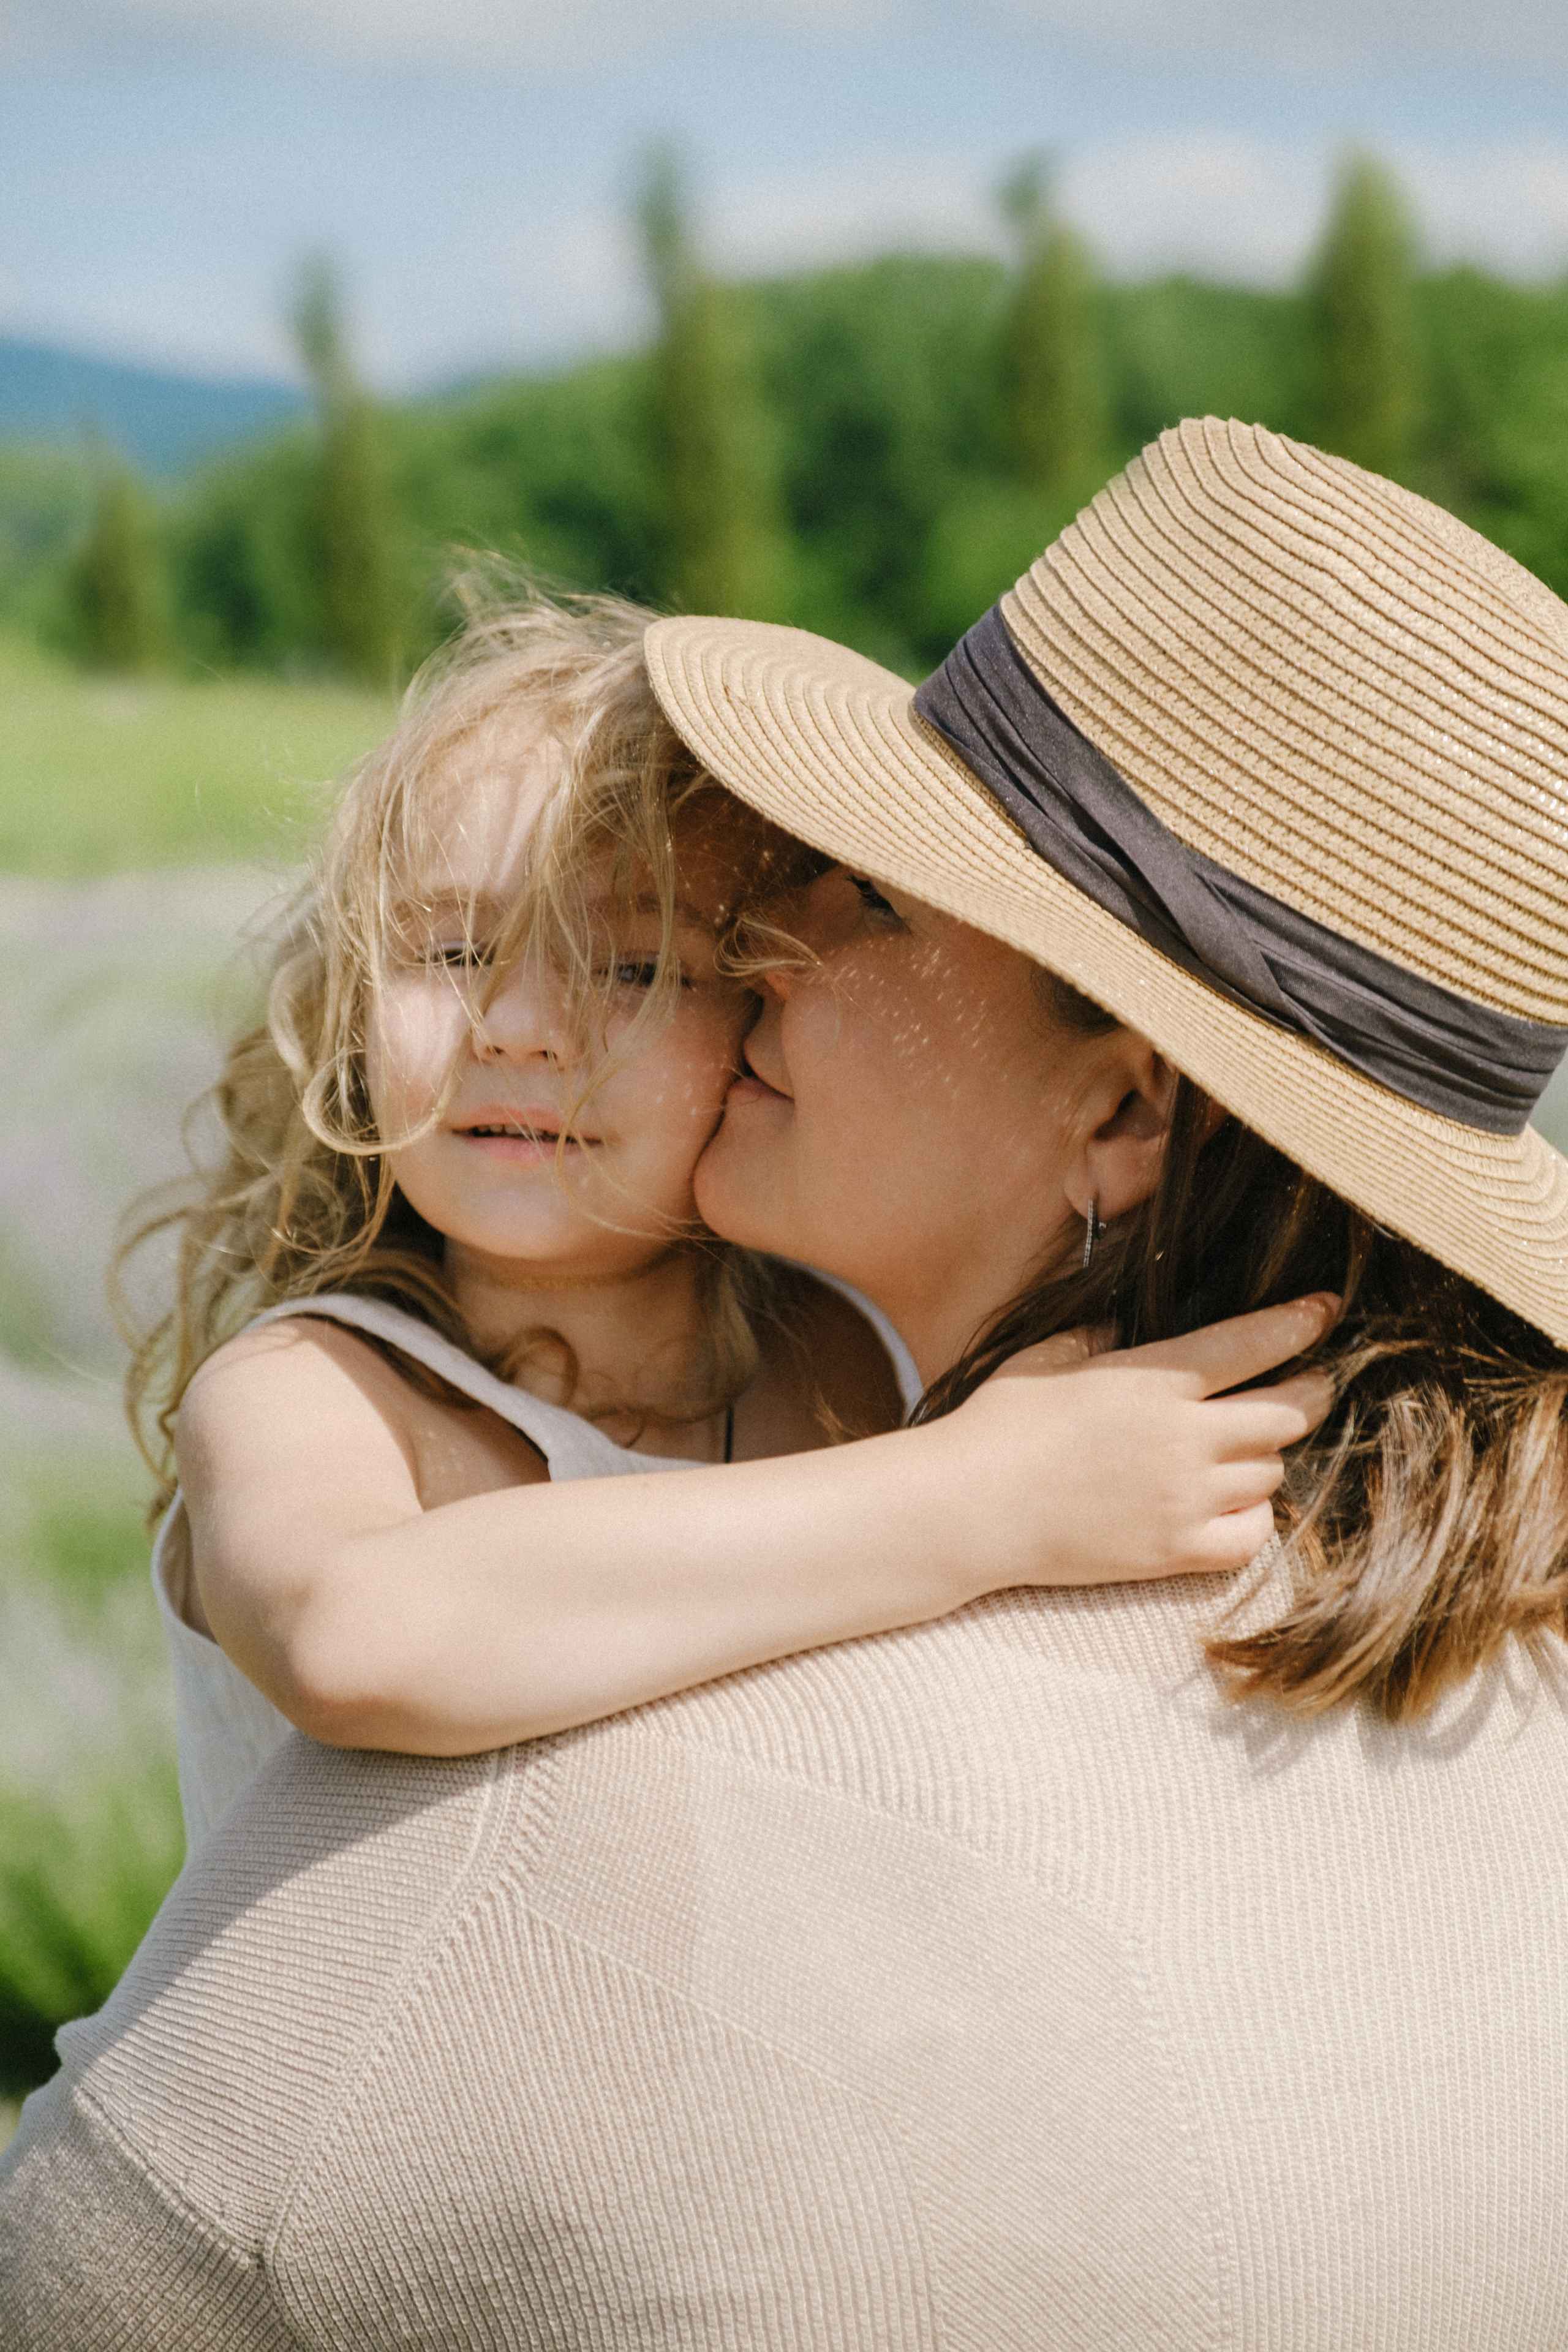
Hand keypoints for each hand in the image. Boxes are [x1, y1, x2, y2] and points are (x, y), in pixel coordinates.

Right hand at [949, 1294, 1338, 1588]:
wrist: (969, 1509)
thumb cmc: (998, 1425)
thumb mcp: (1046, 1356)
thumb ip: (1098, 1335)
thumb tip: (1126, 1322)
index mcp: (1150, 1380)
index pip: (1252, 1344)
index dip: (1299, 1324)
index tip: (1325, 1311)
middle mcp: (1180, 1439)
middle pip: (1287, 1412)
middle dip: (1311, 1391)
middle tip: (1314, 1384)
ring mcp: (1182, 1499)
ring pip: (1272, 1471)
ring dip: (1269, 1454)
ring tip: (1252, 1445)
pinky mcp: (1174, 1552)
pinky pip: (1253, 1534)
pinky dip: (1255, 1516)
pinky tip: (1235, 1502)